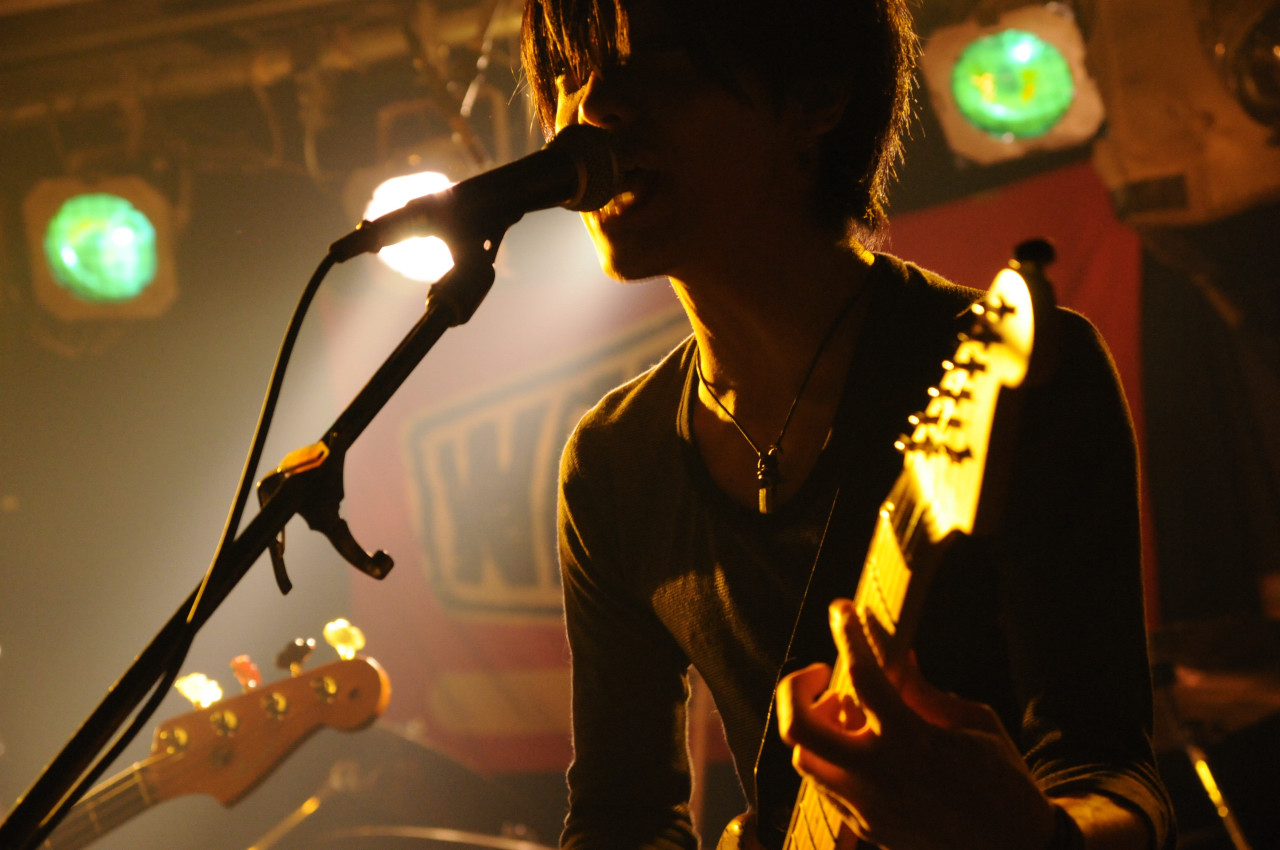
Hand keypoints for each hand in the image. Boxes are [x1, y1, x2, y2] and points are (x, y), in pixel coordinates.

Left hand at [776, 599, 1056, 849]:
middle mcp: (879, 776)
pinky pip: (823, 786)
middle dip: (796, 689)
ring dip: (815, 727)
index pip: (863, 677)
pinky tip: (857, 747)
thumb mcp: (975, 724)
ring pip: (803, 758)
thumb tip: (896, 654)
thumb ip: (924, 691)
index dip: (847, 636)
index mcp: (913, 742)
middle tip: (823, 675)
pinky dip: (829, 758)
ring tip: (847, 715)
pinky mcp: (864, 828)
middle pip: (799, 727)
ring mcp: (866, 807)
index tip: (841, 611)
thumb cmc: (1004, 782)